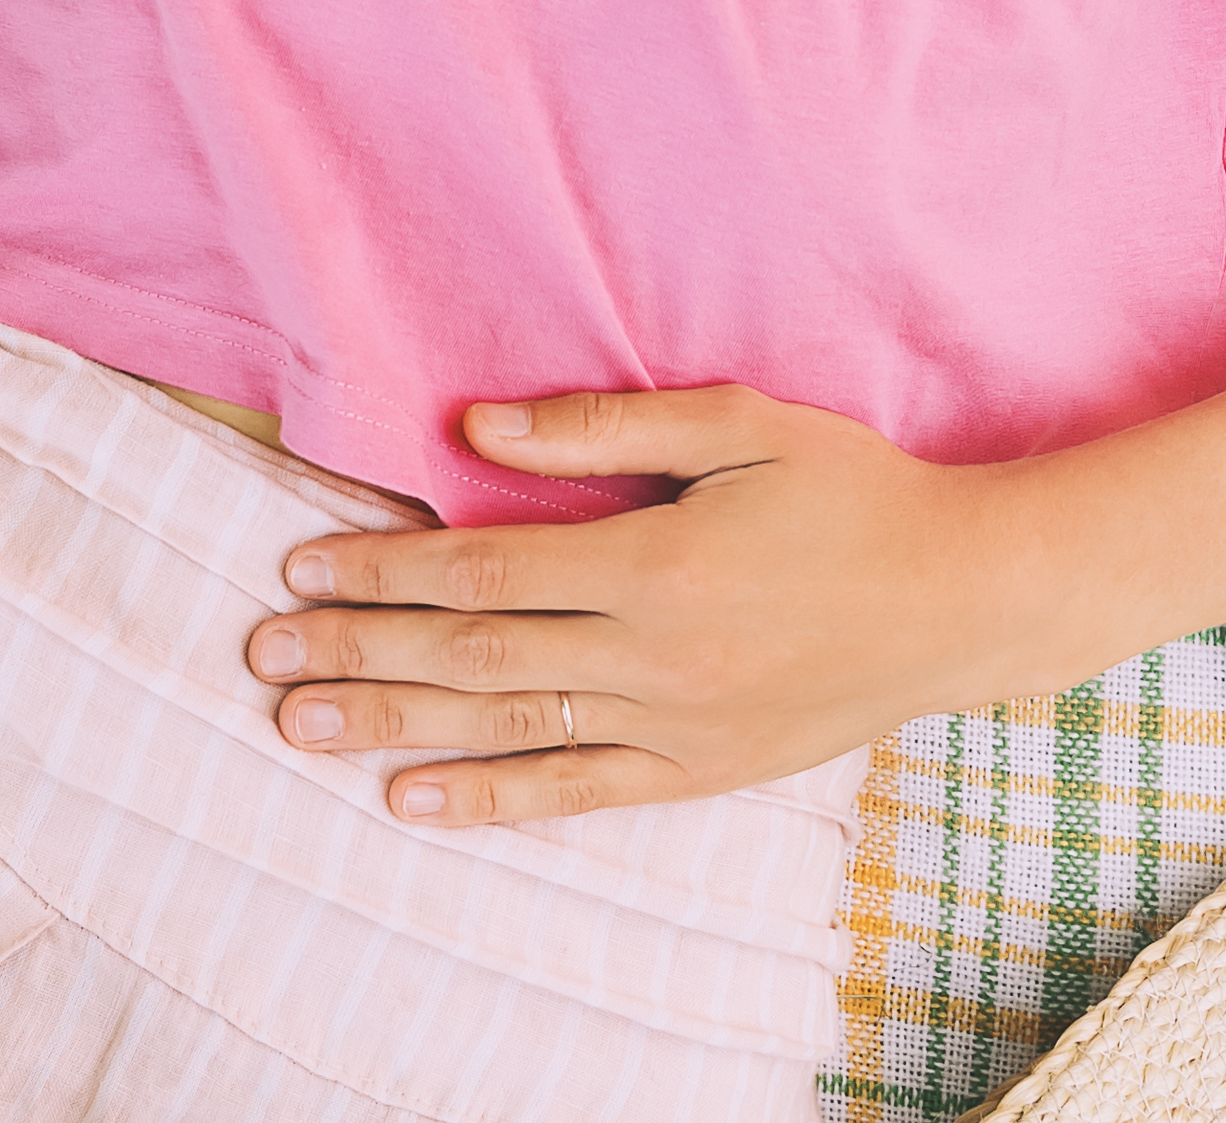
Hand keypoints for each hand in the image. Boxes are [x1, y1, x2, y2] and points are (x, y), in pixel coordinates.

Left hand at [243, 385, 1025, 825]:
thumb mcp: (739, 426)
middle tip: (262, 650)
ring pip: (508, 728)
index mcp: (656, 561)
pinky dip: (490, 799)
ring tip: (300, 722)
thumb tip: (476, 432)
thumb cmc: (851, 491)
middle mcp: (654, 656)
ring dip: (395, 726)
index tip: (300, 561)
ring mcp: (676, 725)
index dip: (384, 568)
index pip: (484, 571)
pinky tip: (412, 800)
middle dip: (359, 650)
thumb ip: (602, 432)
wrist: (963, 600)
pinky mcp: (701, 771)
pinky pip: (577, 793)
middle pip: (474, 656)